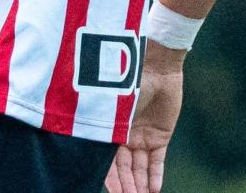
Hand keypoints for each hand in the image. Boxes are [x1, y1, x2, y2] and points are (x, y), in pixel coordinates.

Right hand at [107, 50, 182, 192]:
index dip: (110, 179)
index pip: (106, 160)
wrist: (155, 65)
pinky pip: (156, 160)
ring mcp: (141, 136)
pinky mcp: (160, 136)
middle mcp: (122, 135)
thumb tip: (85, 143)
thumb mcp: (109, 104)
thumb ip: (101, 123)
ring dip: (140, 184)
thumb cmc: (125, 79)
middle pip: (123, 167)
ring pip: (139, 167)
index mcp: (106, 126)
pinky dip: (155, 174)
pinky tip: (154, 189)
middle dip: (126, 186)